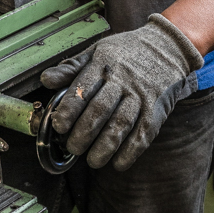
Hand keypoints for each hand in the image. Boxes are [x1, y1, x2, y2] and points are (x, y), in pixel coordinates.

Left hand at [40, 14, 203, 170]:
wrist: (168, 49)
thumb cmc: (124, 53)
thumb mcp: (96, 51)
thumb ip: (71, 68)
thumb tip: (45, 80)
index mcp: (103, 64)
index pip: (84, 88)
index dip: (70, 108)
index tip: (58, 125)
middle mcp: (123, 80)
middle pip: (101, 109)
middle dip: (85, 132)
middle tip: (72, 147)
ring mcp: (141, 96)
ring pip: (122, 124)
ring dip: (106, 146)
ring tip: (92, 161)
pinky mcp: (157, 110)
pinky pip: (144, 133)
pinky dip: (131, 151)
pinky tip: (119, 163)